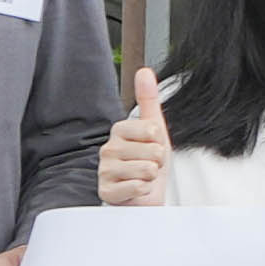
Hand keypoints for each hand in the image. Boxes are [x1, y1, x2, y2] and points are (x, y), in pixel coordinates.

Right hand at [93, 62, 173, 205]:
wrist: (144, 195)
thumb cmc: (149, 162)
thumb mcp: (155, 129)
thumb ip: (149, 99)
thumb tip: (144, 70)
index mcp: (119, 130)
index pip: (152, 129)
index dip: (159, 141)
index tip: (151, 146)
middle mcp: (108, 149)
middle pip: (153, 150)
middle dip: (158, 161)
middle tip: (148, 165)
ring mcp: (104, 171)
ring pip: (147, 169)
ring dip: (151, 176)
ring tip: (142, 177)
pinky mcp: (106, 192)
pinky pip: (138, 186)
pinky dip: (144, 190)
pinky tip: (136, 189)